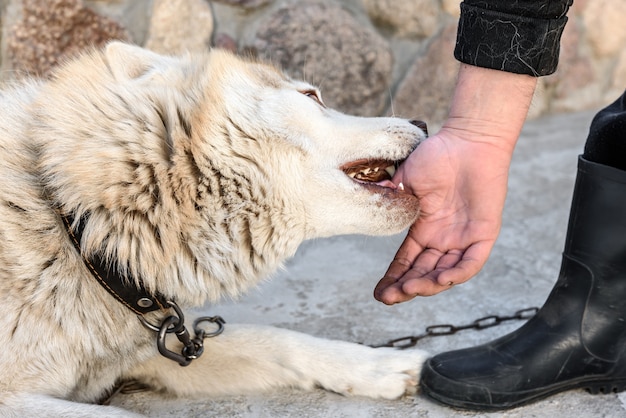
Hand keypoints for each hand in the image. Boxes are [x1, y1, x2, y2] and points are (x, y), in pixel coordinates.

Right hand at [374, 126, 510, 302]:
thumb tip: (365, 209)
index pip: (406, 261)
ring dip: (427, 285)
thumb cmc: (436, 154)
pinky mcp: (484, 233)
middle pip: (423, 273)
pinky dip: (457, 274)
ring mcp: (463, 237)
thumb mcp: (405, 180)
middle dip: (406, 288)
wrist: (467, 139)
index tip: (378, 294)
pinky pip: (471, 262)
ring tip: (408, 290)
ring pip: (445, 272)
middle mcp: (443, 238)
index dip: (393, 278)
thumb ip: (390, 199)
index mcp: (424, 227)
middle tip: (389, 298)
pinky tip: (440, 280)